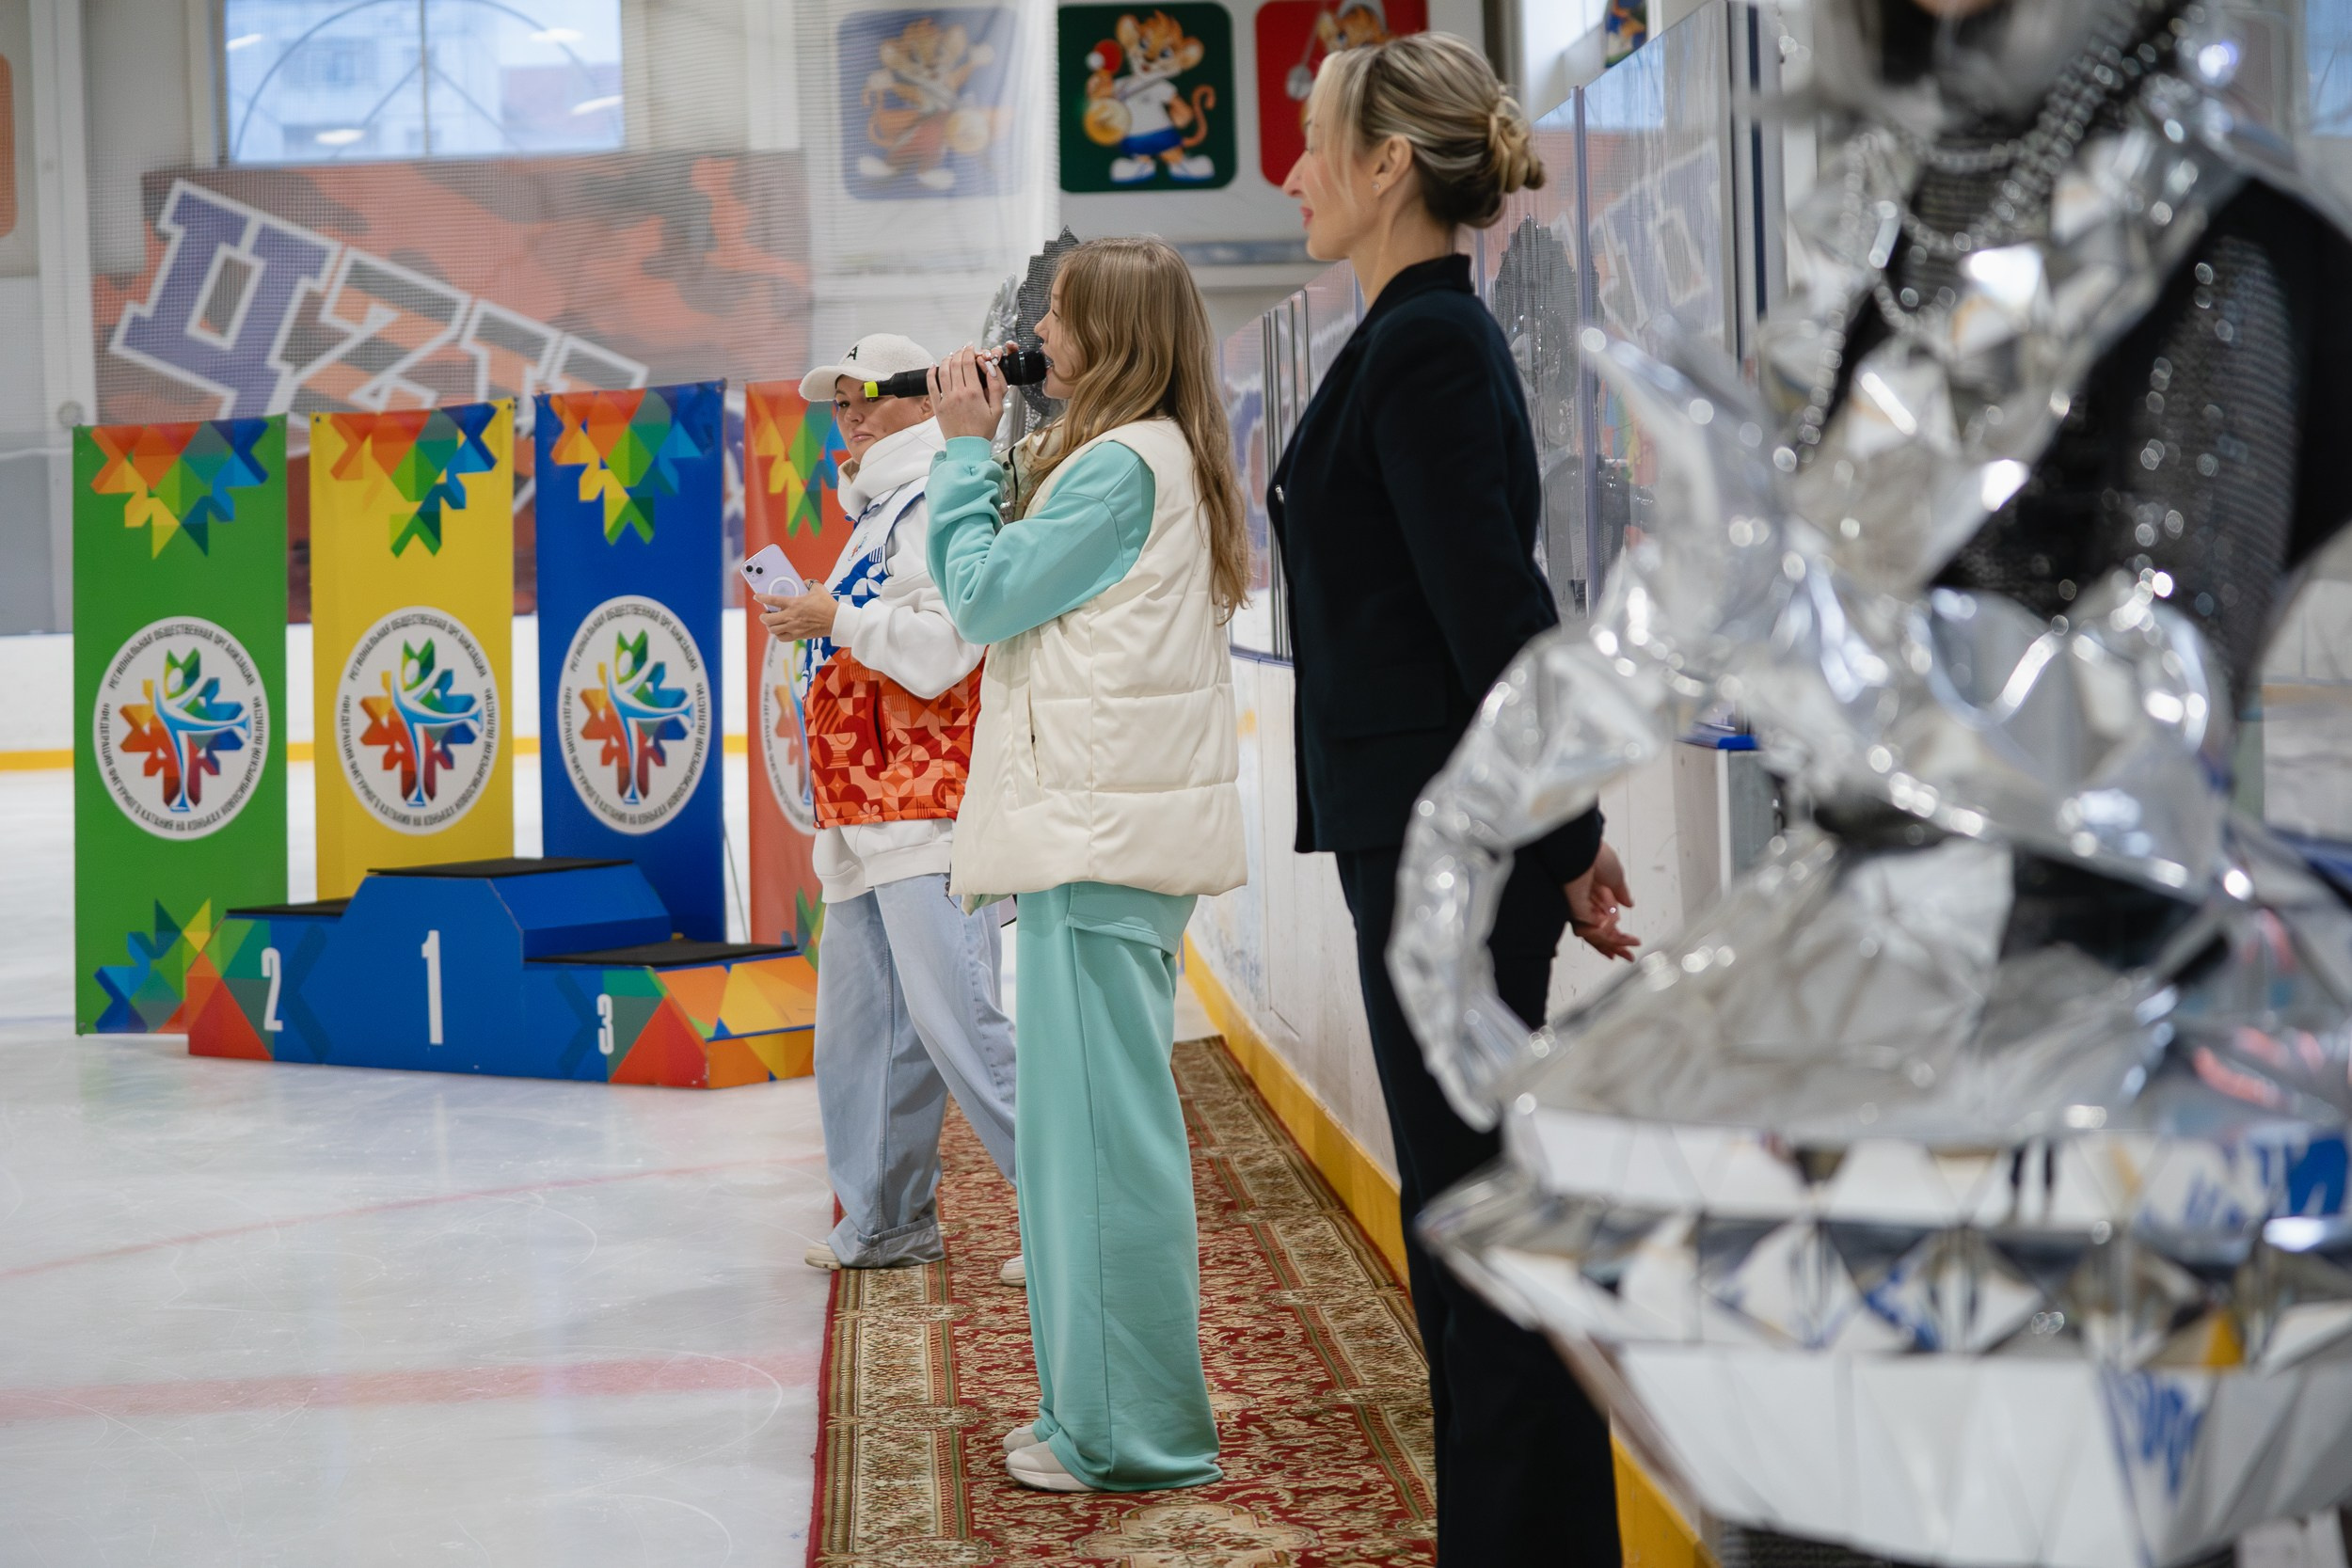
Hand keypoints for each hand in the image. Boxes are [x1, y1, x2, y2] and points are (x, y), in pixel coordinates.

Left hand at [757, 586, 836, 641]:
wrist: (836, 621)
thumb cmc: (828, 605)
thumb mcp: (818, 589)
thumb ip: (809, 583)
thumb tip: (804, 582)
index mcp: (794, 603)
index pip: (772, 600)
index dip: (761, 597)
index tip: (757, 596)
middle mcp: (790, 616)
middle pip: (768, 619)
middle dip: (763, 616)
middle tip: (765, 613)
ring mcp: (793, 627)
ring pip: (772, 630)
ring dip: (769, 626)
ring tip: (772, 622)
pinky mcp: (798, 636)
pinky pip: (782, 638)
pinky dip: (778, 634)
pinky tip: (780, 630)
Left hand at [931, 346, 1005, 440]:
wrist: (968, 447)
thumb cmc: (983, 431)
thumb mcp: (998, 410)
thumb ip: (996, 388)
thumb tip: (991, 370)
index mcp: (974, 393)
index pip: (969, 364)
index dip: (969, 352)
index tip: (971, 348)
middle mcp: (958, 393)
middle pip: (955, 364)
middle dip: (959, 353)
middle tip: (963, 350)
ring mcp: (946, 399)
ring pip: (943, 371)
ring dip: (946, 360)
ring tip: (951, 356)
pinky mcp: (937, 406)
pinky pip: (931, 385)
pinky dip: (931, 373)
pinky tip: (933, 367)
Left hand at [1566, 841, 1637, 961]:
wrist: (1583, 848)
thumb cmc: (1594, 855)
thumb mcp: (1615, 875)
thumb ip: (1621, 892)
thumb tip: (1628, 903)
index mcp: (1594, 896)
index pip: (1604, 923)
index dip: (1615, 936)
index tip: (1630, 943)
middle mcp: (1586, 904)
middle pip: (1599, 934)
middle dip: (1616, 946)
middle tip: (1628, 955)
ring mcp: (1581, 909)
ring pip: (1596, 935)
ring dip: (1614, 941)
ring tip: (1628, 944)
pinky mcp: (1576, 911)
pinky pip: (1591, 929)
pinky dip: (1606, 932)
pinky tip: (1615, 927)